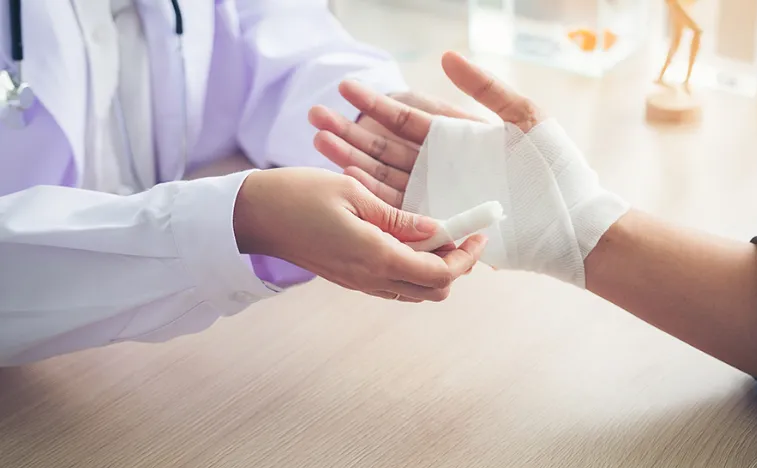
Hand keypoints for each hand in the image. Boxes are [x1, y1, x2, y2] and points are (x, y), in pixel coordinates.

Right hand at [233, 168, 486, 301]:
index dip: (466, 257)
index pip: (439, 273)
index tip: (478, 232)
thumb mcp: (354, 194)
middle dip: (456, 266)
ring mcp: (359, 283)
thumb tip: (436, 230)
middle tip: (461, 234)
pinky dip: (412, 269)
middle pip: (433, 291)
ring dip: (435, 269)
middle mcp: (370, 278)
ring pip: (414, 291)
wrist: (253, 216)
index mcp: (376, 256)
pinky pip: (394, 286)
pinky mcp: (350, 280)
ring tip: (440, 234)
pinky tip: (411, 239)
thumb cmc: (299, 194)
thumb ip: (399, 217)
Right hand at [308, 51, 545, 207]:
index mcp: (457, 139)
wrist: (567, 223)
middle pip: (387, 146)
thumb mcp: (526, 120)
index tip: (345, 88)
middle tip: (315, 115)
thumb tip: (446, 56)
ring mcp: (435, 195)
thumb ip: (486, 89)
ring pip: (384, 175)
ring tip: (318, 140)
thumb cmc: (553, 170)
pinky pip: (397, 208)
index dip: (376, 103)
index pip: (407, 117)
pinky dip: (370, 194)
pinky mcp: (435, 222)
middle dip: (351, 131)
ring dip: (351, 159)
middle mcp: (441, 167)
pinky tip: (343, 177)